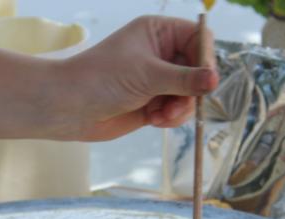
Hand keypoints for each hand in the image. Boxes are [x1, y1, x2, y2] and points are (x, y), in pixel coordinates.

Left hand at [56, 16, 218, 140]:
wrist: (69, 108)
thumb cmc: (101, 79)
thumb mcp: (147, 75)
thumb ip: (184, 79)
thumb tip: (215, 80)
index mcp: (158, 32)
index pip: (199, 39)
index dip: (205, 59)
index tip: (206, 80)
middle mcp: (159, 54)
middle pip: (197, 70)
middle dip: (191, 91)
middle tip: (180, 105)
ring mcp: (156, 80)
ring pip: (188, 94)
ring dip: (180, 108)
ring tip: (161, 116)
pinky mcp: (151, 103)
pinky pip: (175, 110)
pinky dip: (170, 118)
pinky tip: (154, 121)